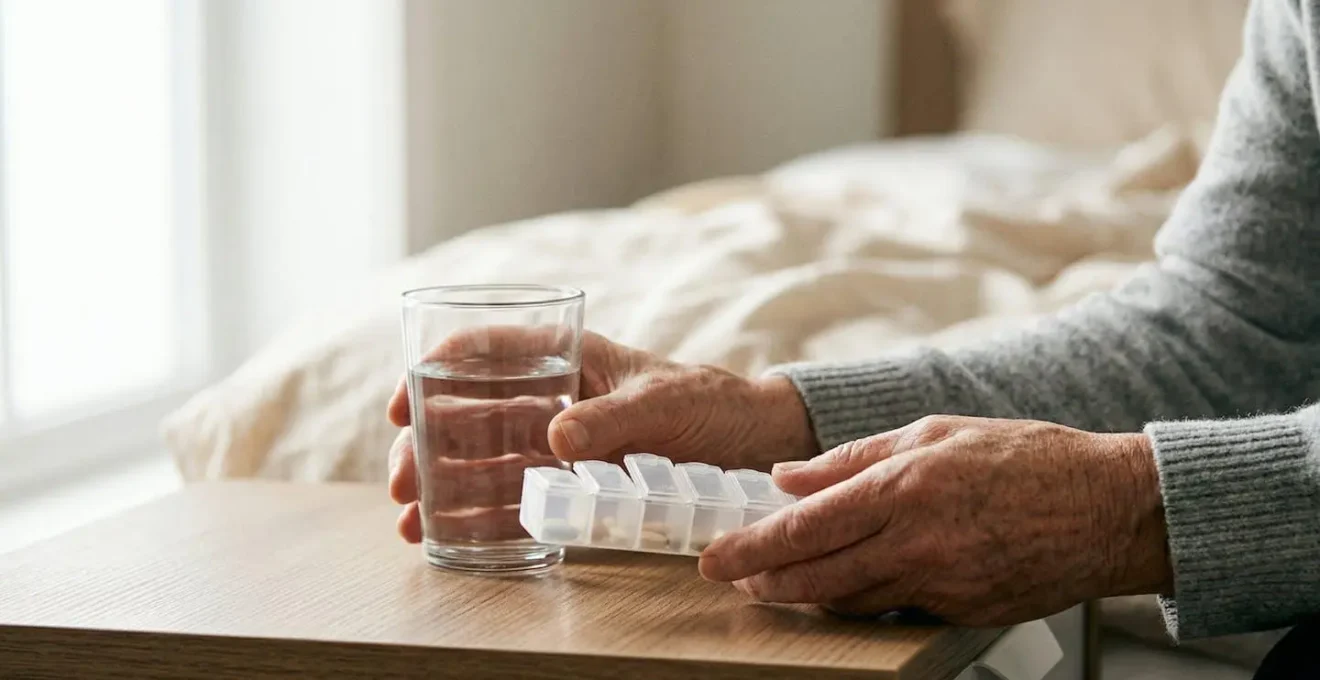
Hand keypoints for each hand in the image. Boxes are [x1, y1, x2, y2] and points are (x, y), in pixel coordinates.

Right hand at [387, 328, 816, 542]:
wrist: (754, 444)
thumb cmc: (711, 402)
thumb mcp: (664, 401)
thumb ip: (612, 418)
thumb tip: (554, 440)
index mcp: (568, 357)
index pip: (486, 351)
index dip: (435, 372)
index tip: (402, 404)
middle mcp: (552, 398)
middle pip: (470, 414)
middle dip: (427, 445)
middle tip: (403, 482)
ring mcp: (558, 445)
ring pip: (484, 462)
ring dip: (443, 489)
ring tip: (412, 522)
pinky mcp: (573, 487)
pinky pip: (517, 500)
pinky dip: (481, 518)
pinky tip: (449, 538)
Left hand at [697, 415, 1172, 625]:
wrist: (1110, 508)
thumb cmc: (1025, 457)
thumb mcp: (934, 432)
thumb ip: (853, 458)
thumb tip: (788, 476)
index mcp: (904, 488)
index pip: (804, 528)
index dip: (751, 548)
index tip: (714, 558)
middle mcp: (916, 542)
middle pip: (816, 578)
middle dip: (765, 582)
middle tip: (735, 579)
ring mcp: (941, 585)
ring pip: (850, 602)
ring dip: (807, 596)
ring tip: (780, 583)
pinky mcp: (962, 613)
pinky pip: (895, 611)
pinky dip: (862, 600)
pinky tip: (848, 584)